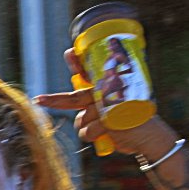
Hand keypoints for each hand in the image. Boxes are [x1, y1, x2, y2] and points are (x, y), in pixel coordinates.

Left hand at [34, 49, 177, 155]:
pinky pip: (87, 132)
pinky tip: (110, 135)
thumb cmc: (127, 122)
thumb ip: (93, 108)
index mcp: (107, 88)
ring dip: (88, 129)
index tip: (69, 52)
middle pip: (73, 98)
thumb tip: (79, 114)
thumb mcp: (110, 111)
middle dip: (54, 100)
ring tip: (107, 128)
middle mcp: (106, 93)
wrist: (149, 135)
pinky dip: (93, 137)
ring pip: (80, 121)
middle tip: (38, 99)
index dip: (77, 63)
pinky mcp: (107, 120)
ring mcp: (106, 106)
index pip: (90, 73)